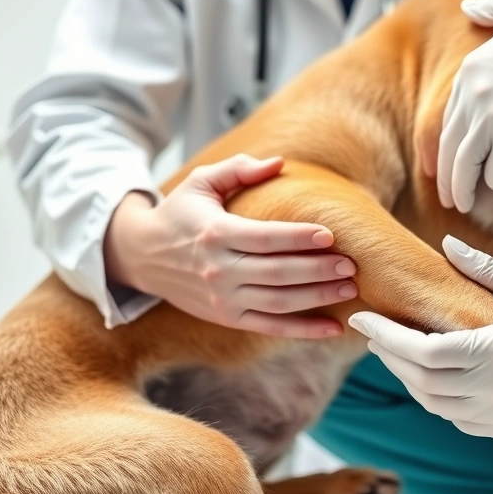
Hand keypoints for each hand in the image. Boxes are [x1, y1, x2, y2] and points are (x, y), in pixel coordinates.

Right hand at [104, 155, 356, 337]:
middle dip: (317, 271)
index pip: (263, 238)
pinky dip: (304, 331)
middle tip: (351, 265)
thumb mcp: (201, 182)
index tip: (330, 235)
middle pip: (276, 274)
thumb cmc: (180, 213)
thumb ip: (238, 169)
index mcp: (215, 233)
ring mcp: (222, 299)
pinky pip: (271, 327)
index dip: (298, 238)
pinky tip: (333, 328)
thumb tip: (279, 163)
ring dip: (317, 298)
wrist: (141, 255)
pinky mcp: (227, 318)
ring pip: (278, 303)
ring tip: (349, 289)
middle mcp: (218, 270)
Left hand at [349, 236, 492, 439]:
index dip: (386, 337)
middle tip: (372, 330)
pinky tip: (428, 374)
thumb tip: (445, 243)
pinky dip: (435, 398)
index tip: (362, 319)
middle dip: (389, 355)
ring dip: (409, 378)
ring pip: (434, 404)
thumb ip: (483, 267)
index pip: (424, 351)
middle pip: (421, 380)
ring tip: (394, 349)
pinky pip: (457, 419)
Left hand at [434, 0, 492, 212]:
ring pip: (464, 168)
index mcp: (470, 69)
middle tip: (453, 199)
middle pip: (449, 148)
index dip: (446, 149)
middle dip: (447, 179)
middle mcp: (473, 94)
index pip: (447, 120)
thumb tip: (468, 6)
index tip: (449, 167)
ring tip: (471, 206)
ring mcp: (491, 116)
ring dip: (465, 192)